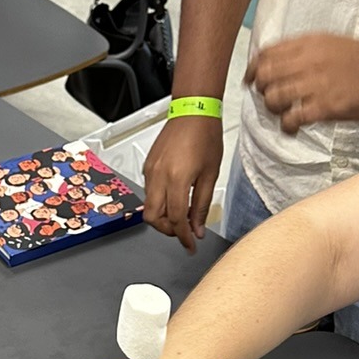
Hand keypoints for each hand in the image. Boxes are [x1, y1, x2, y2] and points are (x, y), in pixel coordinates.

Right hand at [142, 114, 223, 250]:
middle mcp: (158, 177)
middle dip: (168, 230)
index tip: (190, 245)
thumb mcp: (211, 175)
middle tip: (185, 231)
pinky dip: (160, 202)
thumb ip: (202, 205)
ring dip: (163, 217)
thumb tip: (197, 229)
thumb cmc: (205, 137)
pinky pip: (149, 193)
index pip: (175, 219)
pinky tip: (175, 198)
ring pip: (149, 207)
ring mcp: (150, 172)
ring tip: (182, 214)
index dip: (183, 237)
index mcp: (177, 179)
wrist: (193, 112)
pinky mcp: (147, 166)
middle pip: (154, 218)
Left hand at [246, 34, 358, 132]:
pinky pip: (292, 118)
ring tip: (284, 114)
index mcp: (309, 43)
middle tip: (270, 99)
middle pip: (264, 76)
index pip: (266, 53)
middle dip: (261, 90)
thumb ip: (304, 52)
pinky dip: (287, 127)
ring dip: (273, 110)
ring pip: (273, 98)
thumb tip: (280, 64)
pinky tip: (293, 128)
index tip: (252, 80)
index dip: (253, 69)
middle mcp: (309, 61)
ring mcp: (317, 84)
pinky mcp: (326, 106)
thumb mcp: (331, 43)